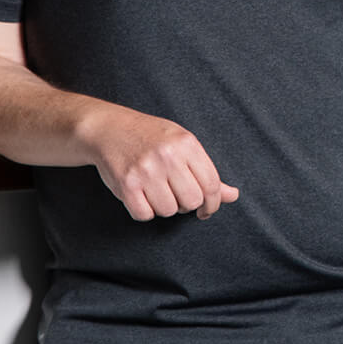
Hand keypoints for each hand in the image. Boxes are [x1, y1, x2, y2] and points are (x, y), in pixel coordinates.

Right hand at [84, 108, 238, 220]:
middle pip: (192, 201)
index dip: (212, 204)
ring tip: (156, 191)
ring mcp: (146, 171)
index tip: (206, 210)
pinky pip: (144, 215)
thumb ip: (207, 172)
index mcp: (186, 144)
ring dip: (164, 207)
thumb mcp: (183, 145)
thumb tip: (233, 196)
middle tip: (176, 194)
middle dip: (186, 205)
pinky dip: (144, 211)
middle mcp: (168, 156)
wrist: (109, 129)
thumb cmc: (151, 138)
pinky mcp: (126, 185)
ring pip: (168, 211)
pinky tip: (141, 196)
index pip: (211, 185)